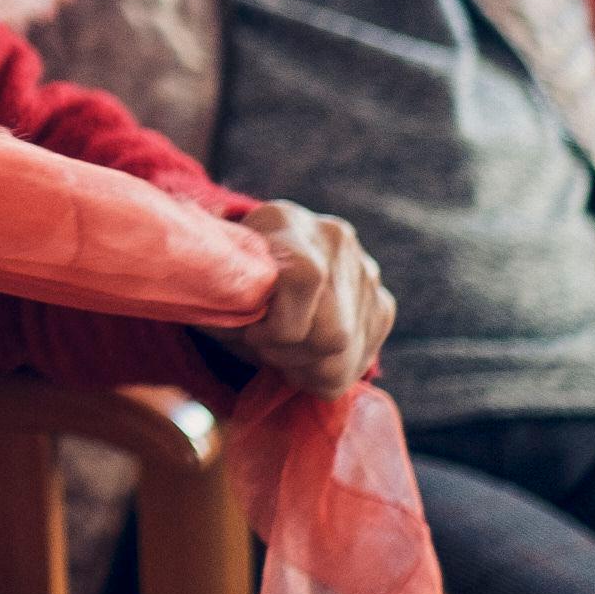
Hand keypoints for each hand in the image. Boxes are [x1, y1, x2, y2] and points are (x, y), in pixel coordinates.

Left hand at [213, 201, 393, 399]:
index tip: (252, 334)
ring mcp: (363, 270)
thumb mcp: (213, 288)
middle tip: (265, 350)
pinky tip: (304, 360)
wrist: (255, 267)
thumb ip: (229, 303)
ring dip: (309, 369)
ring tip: (282, 358)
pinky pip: (362, 358)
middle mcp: (332, 238)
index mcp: (283, 221)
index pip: (306, 279)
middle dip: (292, 355)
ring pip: (348, 350)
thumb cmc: (226, 283)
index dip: (279, 326)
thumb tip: (250, 328)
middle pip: (333, 330)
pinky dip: (328, 373)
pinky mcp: (380, 302)